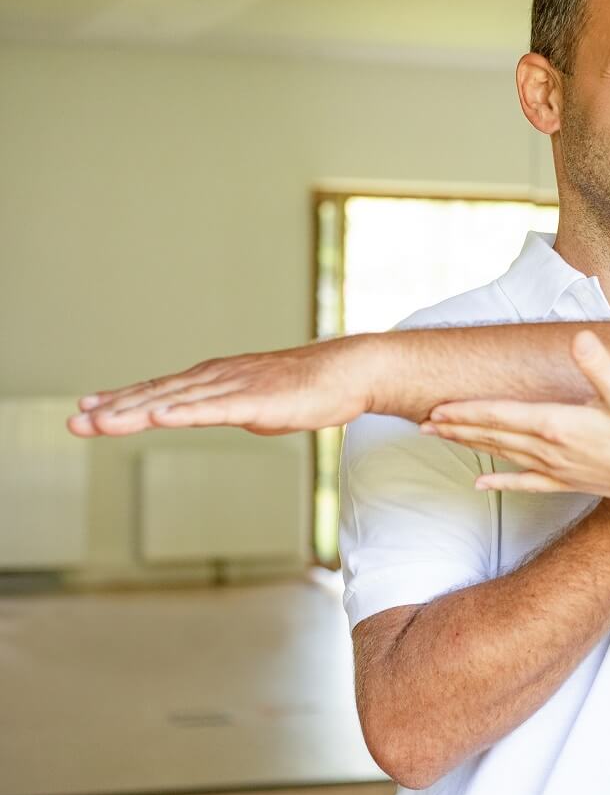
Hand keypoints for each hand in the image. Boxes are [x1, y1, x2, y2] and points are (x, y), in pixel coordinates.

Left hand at [66, 337, 376, 437]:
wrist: (348, 371)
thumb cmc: (308, 388)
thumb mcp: (257, 404)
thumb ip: (229, 409)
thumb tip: (213, 414)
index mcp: (216, 379)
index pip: (161, 390)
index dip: (122, 400)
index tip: (87, 410)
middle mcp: (218, 378)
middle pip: (158, 394)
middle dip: (114, 409)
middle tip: (75, 422)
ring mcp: (235, 387)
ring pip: (177, 402)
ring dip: (136, 412)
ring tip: (101, 423)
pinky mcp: (256, 400)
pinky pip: (213, 409)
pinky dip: (182, 413)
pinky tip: (157, 417)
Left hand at [422, 332, 609, 503]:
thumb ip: (600, 366)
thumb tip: (580, 337)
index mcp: (558, 424)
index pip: (500, 415)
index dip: (466, 410)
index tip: (435, 407)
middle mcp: (550, 449)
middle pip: (493, 435)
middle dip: (456, 427)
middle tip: (422, 422)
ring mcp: (558, 469)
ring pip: (502, 455)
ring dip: (470, 446)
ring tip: (441, 439)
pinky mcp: (569, 482)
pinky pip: (525, 482)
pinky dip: (500, 480)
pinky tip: (480, 484)